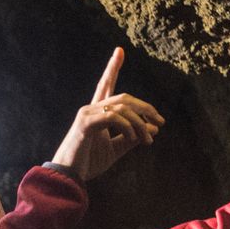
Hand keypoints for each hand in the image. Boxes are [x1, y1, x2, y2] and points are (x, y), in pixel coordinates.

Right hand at [51, 47, 162, 181]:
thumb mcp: (116, 149)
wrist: (68, 177)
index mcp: (96, 112)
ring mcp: (86, 114)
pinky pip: (113, 118)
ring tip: (149, 140)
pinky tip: (133, 138)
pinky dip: (128, 127)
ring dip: (140, 123)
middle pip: (124, 98)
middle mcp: (90, 108)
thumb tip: (153, 128)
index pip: (106, 85)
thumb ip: (132, 137)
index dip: (113, 67)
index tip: (120, 50)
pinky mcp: (85, 124)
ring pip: (122, 108)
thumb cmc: (88, 163)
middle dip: (145, 107)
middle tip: (160, 122)